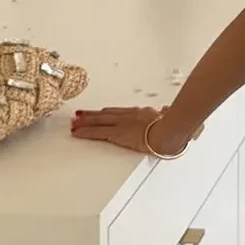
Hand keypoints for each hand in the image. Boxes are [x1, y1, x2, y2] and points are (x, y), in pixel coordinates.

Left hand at [70, 105, 188, 156]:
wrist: (168, 130)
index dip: (106, 113)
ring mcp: (121, 124)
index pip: (118, 113)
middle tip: (78, 115)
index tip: (99, 113)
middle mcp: (127, 116)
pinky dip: (85, 132)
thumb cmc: (170, 126)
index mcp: (139, 113)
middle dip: (91, 115)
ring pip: (98, 121)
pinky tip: (76, 133)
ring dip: (84, 122)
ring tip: (73, 123)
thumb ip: (164, 114)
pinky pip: (97, 132)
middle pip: (105, 115)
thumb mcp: (167, 117)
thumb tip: (166, 111)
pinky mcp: (116, 134)